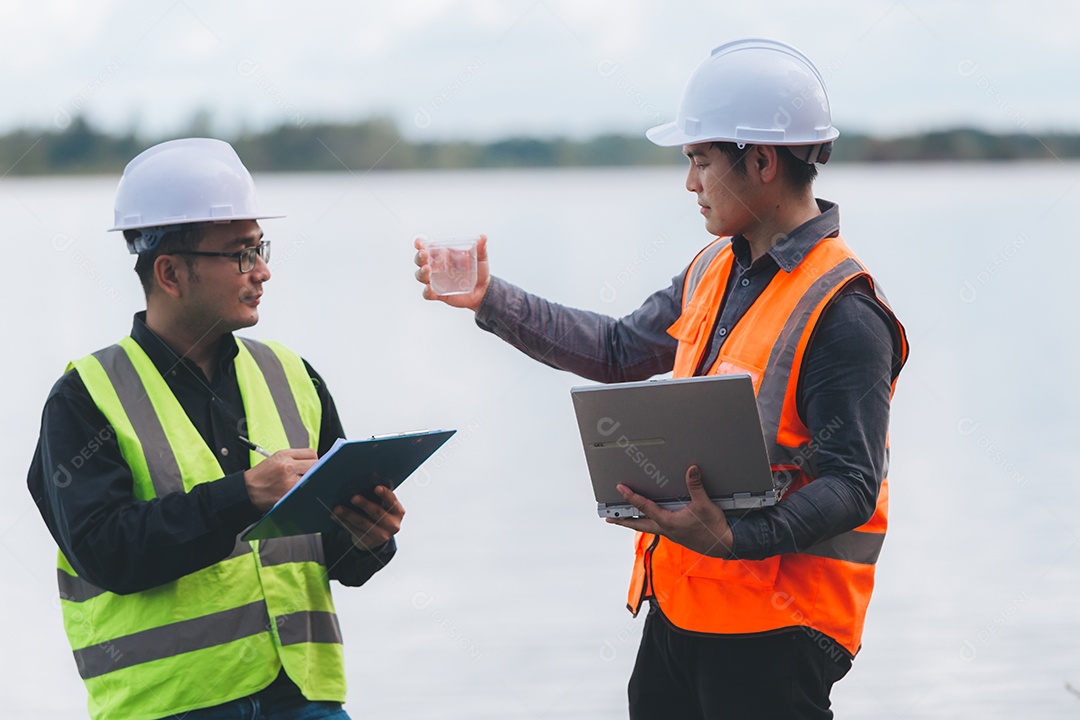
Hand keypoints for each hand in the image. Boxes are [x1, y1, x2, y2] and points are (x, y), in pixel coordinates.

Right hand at [244, 448, 317, 511]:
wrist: (247, 489)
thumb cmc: (261, 475)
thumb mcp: (276, 458)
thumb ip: (295, 457)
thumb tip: (313, 460)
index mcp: (284, 456)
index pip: (311, 454)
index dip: (313, 459)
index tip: (311, 463)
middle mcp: (288, 467)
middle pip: (315, 465)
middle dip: (313, 469)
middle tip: (306, 474)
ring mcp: (289, 482)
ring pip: (311, 479)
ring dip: (308, 481)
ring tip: (297, 483)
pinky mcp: (289, 495)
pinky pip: (304, 490)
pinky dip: (302, 490)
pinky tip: (294, 490)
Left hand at [331, 486, 404, 549]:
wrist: (377, 536)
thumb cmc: (380, 513)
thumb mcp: (384, 506)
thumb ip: (379, 498)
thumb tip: (362, 484)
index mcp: (397, 512)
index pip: (392, 501)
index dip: (385, 494)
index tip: (376, 487)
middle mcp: (392, 525)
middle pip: (377, 513)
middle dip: (364, 504)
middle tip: (353, 498)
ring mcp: (381, 536)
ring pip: (362, 523)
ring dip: (348, 515)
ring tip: (338, 508)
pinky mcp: (368, 542)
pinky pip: (353, 531)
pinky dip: (343, 522)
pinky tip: (336, 516)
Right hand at [413, 234, 490, 311]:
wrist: (483, 290)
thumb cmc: (478, 271)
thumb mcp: (480, 259)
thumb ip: (480, 249)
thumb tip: (482, 237)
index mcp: (442, 255)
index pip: (426, 247)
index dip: (420, 244)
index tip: (419, 242)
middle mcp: (435, 266)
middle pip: (420, 260)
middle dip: (419, 257)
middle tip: (424, 254)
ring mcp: (435, 280)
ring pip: (421, 276)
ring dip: (421, 272)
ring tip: (427, 269)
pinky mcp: (438, 294)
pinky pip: (428, 294)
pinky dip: (426, 291)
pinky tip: (429, 288)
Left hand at [606, 465, 734, 557]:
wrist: (723, 543)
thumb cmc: (713, 528)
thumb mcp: (704, 505)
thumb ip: (696, 486)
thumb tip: (691, 470)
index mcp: (668, 522)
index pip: (644, 507)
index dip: (631, 497)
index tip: (620, 489)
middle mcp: (665, 529)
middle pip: (638, 524)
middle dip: (623, 520)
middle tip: (610, 517)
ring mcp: (670, 533)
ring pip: (646, 527)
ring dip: (634, 522)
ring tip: (624, 518)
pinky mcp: (676, 534)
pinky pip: (656, 528)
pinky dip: (648, 523)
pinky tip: (649, 519)